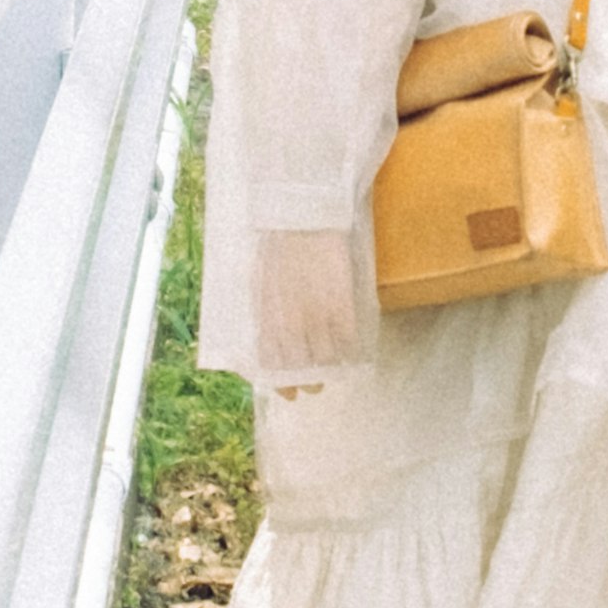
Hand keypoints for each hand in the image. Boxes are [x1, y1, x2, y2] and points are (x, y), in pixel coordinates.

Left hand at [251, 225, 364, 385]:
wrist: (301, 215)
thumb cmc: (276, 242)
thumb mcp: (258, 278)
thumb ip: (262, 308)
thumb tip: (264, 333)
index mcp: (266, 314)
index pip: (271, 360)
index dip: (280, 380)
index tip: (287, 392)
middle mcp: (291, 321)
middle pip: (300, 365)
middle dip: (305, 382)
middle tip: (312, 387)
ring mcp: (318, 314)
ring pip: (326, 357)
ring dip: (328, 369)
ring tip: (330, 371)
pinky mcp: (341, 303)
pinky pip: (346, 339)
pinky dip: (348, 351)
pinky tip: (349, 353)